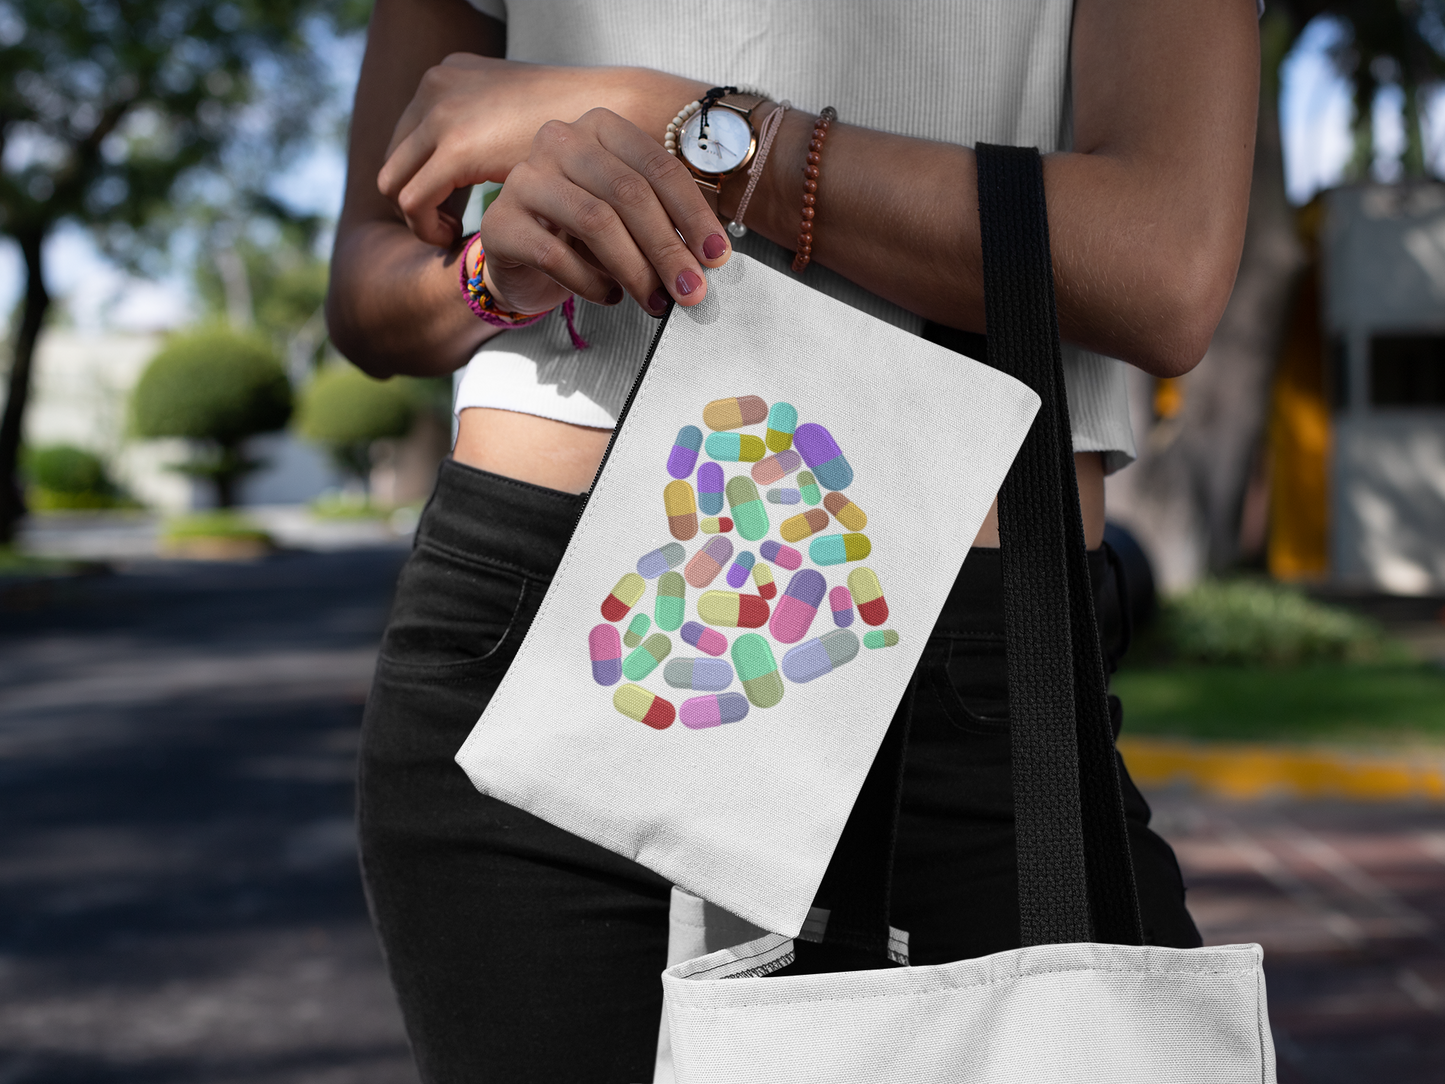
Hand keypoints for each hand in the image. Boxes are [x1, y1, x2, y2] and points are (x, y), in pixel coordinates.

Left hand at [379, 55, 622, 244]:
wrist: (615, 112)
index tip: (451, 206)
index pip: (411, 134)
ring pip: (393, 181)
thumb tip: (480, 153)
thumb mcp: (519, 117)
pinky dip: (425, 228)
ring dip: (417, 216)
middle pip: (396, 156)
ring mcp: (442, 112)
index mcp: (452, 75)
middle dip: (418, 196)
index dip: (424, 175)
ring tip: (451, 236)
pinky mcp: (456, 148)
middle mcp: (438, 85)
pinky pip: (412, 202)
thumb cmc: (578, 123)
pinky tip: (455, 240)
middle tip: (450, 226)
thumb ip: (492, 129)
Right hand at [476, 108, 730, 316]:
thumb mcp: (631, 218)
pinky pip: (555, 254)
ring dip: (635, 270)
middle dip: (668, 248)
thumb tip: (707, 259)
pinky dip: (592, 282)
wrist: (522, 258)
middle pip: (629, 193)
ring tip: (655, 301)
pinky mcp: (500, 222)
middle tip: (691, 289)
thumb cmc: (584, 234)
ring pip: (596, 220)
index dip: (694, 215)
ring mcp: (524, 178)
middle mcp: (560, 141)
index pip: (659, 167)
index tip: (717, 257)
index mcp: (602, 129)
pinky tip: (610, 296)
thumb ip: (665, 225)